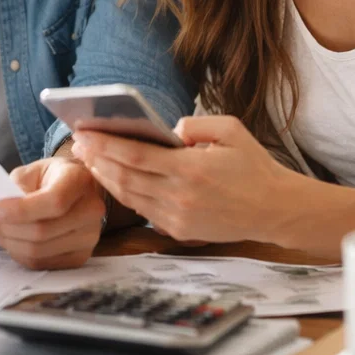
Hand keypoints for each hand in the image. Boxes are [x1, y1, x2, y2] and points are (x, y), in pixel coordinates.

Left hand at [0, 156, 105, 269]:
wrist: (75, 190)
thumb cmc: (50, 178)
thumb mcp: (32, 170)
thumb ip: (16, 187)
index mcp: (80, 180)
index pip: (54, 202)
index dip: (20, 210)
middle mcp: (91, 210)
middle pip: (42, 231)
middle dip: (6, 228)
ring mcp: (89, 237)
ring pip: (39, 251)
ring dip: (9, 242)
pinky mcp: (80, 257)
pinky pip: (42, 263)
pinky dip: (19, 254)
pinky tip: (11, 240)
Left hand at [71, 115, 293, 244]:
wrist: (275, 210)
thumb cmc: (254, 167)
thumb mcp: (232, 130)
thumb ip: (195, 124)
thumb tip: (167, 130)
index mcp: (191, 168)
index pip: (136, 155)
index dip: (105, 145)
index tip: (85, 133)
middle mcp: (180, 196)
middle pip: (125, 178)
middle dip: (98, 160)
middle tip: (79, 144)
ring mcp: (178, 217)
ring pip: (130, 197)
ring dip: (106, 178)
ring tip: (90, 160)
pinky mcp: (179, 231)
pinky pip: (143, 210)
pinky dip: (124, 195)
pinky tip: (114, 180)